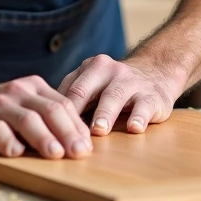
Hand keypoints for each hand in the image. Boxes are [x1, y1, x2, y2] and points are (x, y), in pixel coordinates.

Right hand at [0, 75, 92, 158]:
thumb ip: (45, 116)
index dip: (78, 126)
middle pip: (50, 111)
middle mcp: (16, 93)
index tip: (89, 147)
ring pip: (27, 119)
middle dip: (68, 132)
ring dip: (44, 138)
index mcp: (32, 87)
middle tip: (80, 153)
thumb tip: (78, 140)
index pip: (62, 104)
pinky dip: (8, 142)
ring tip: (57, 154)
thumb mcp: (21, 105)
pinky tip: (17, 153)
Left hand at [58, 54, 185, 135]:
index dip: (58, 112)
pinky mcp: (152, 96)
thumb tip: (45, 125)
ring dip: (105, 114)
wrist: (156, 73)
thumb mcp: (93, 85)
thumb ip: (73, 99)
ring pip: (115, 97)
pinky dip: (139, 117)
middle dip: (76, 109)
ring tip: (99, 131)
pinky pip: (144, 106)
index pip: (70, 91)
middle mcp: (109, 70)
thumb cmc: (114, 87)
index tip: (48, 132)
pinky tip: (134, 128)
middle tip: (67, 129)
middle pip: (86, 90)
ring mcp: (131, 81)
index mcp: (90, 68)